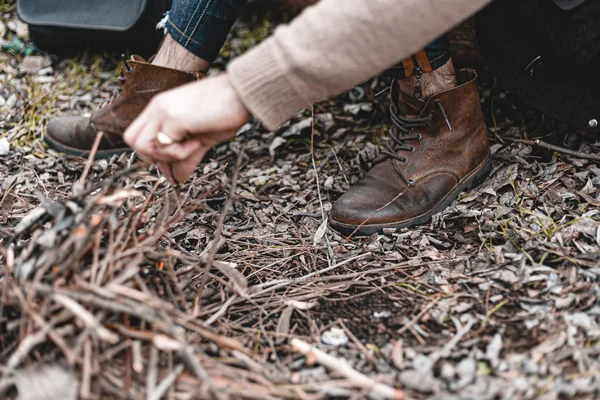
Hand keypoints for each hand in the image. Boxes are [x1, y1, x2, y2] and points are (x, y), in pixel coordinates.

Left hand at [123, 73, 250, 182]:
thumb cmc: (226, 111)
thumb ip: (186, 157)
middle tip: (180, 155)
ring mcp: (163, 110)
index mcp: (162, 108)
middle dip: (154, 157)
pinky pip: (165, 146)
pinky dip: (181, 152)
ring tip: (192, 146)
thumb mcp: (202, 139)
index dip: (151, 153)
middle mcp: (158, 107)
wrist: (242, 95)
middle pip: (132, 141)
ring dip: (168, 155)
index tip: (174, 163)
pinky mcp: (173, 117)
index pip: (137, 135)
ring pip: (143, 145)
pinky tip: (198, 141)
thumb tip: (177, 179)